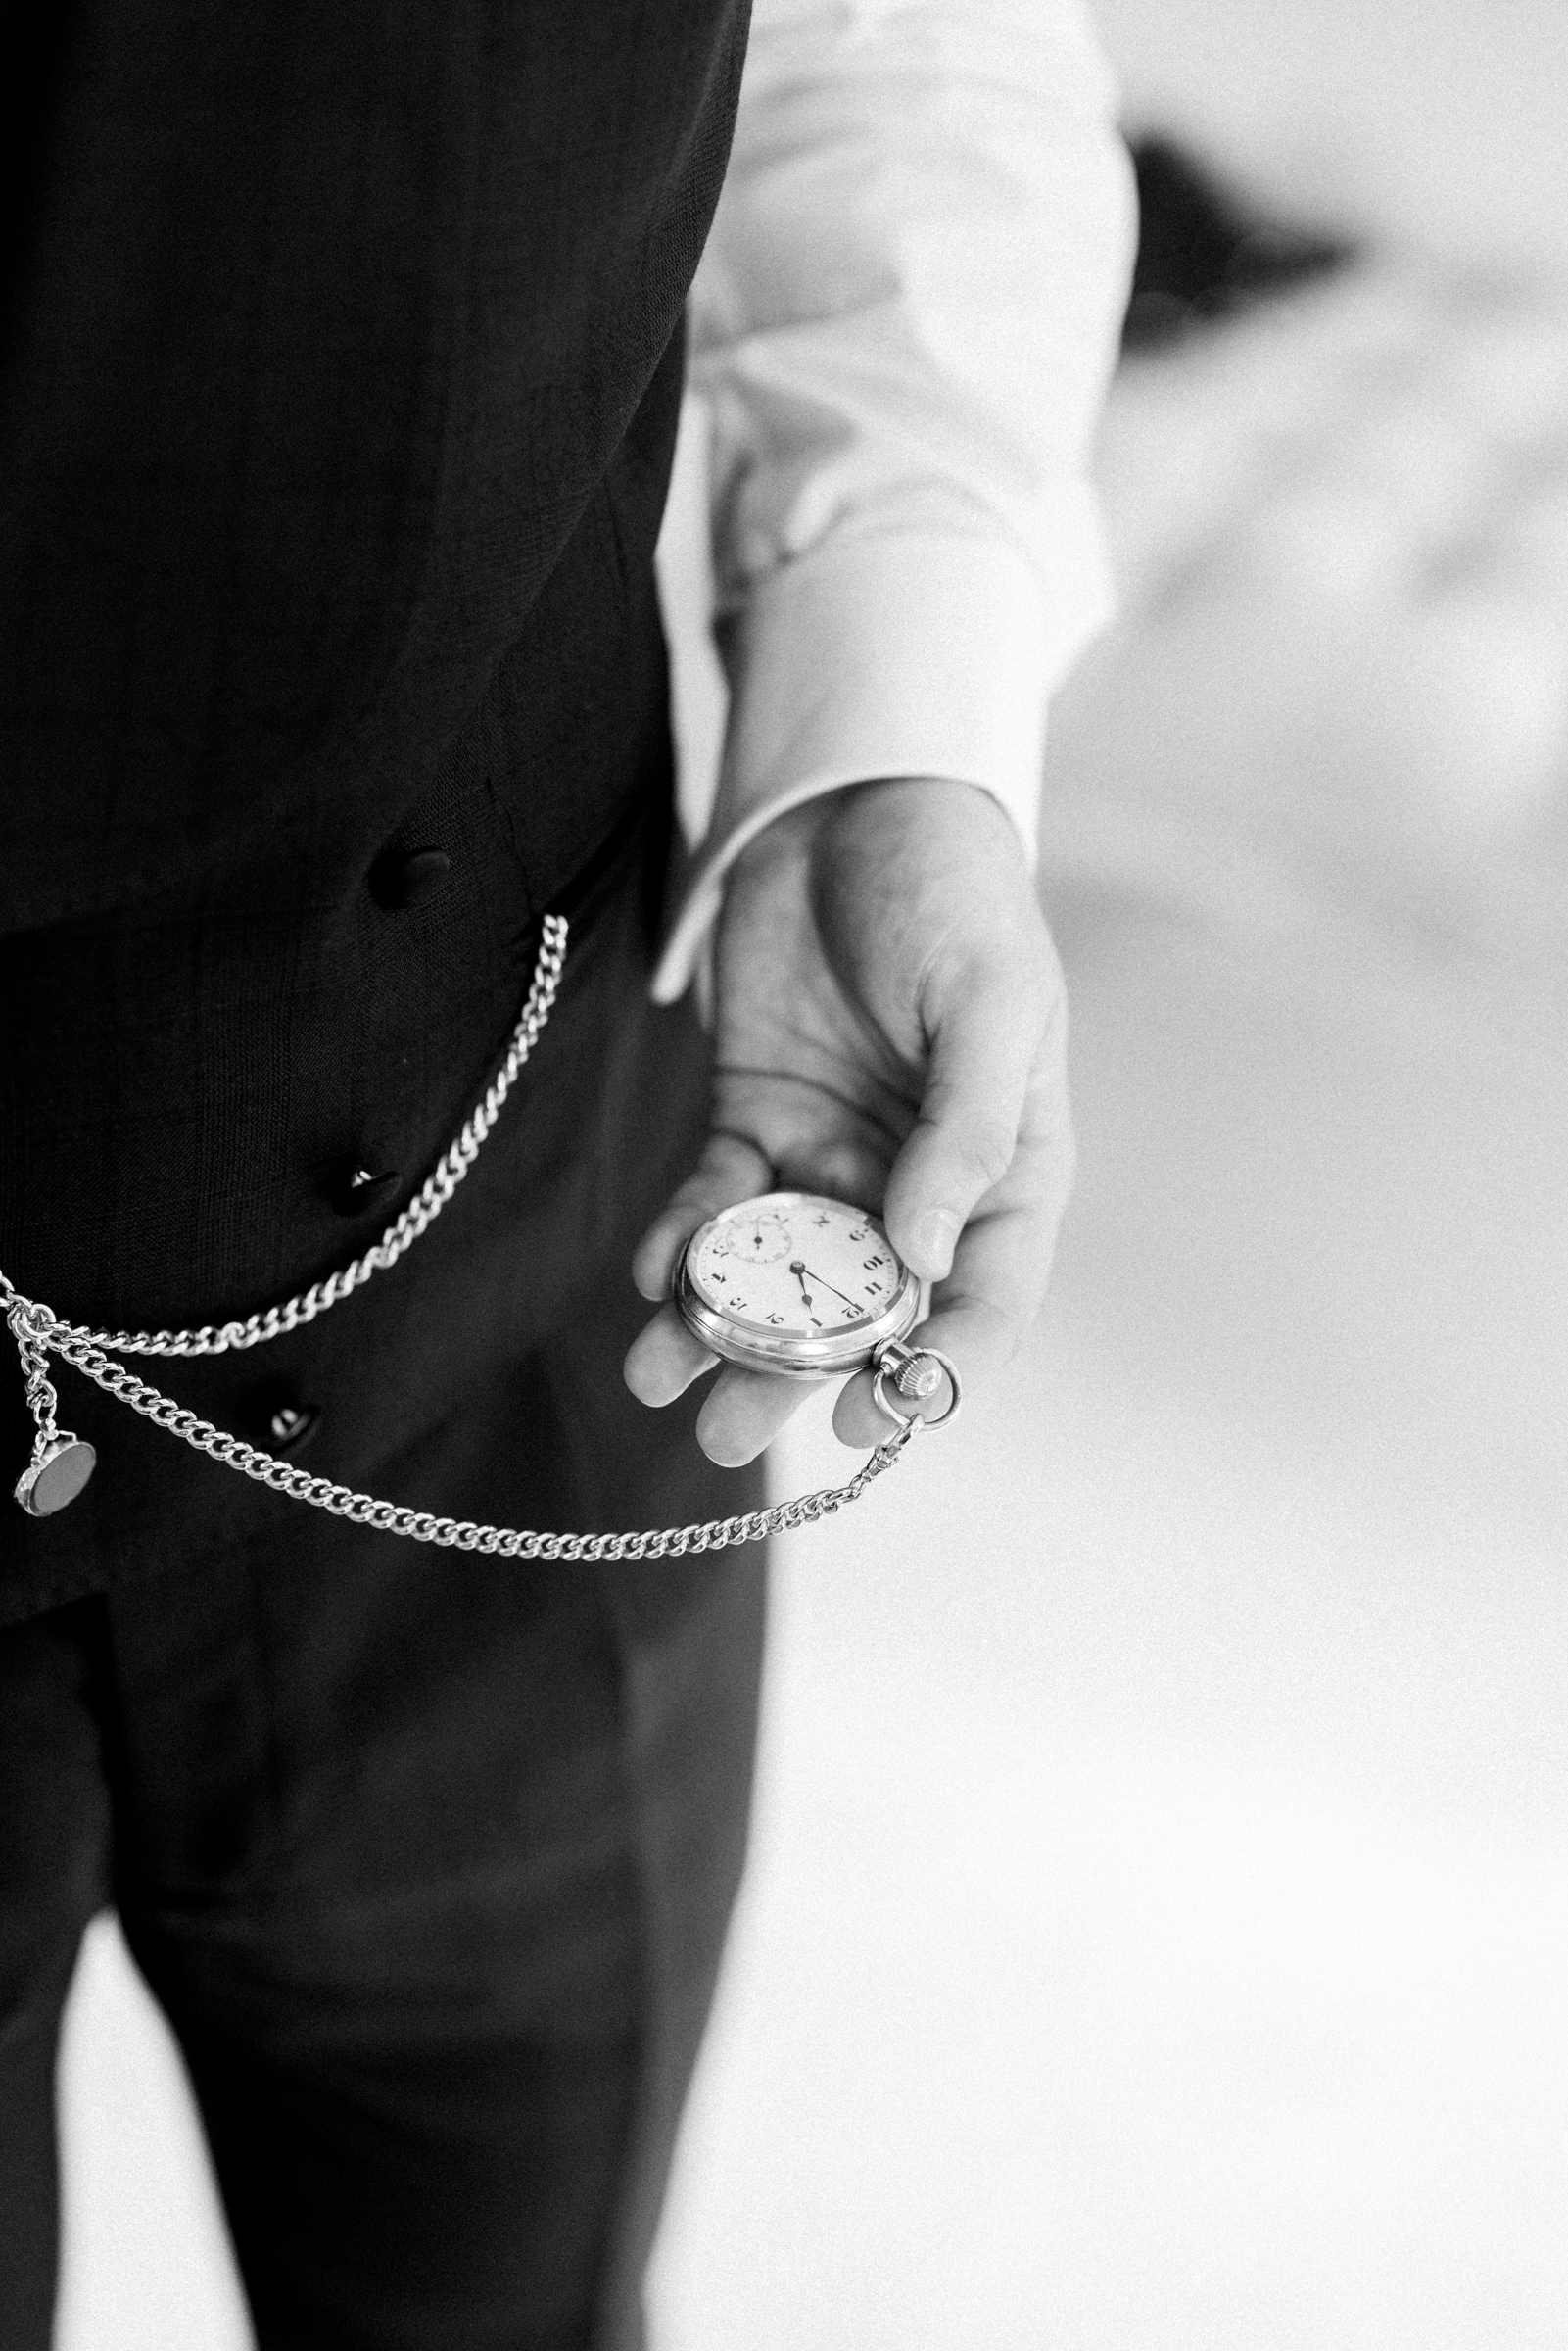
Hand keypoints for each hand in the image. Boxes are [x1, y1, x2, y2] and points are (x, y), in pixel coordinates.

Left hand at [622, 776, 1074, 1462]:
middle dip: (795, 1373)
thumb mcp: (989, 999)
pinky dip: (684, 1242)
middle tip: (727, 1431)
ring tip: (658, 1376)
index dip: (933, 1368)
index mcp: (1010, 1167)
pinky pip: (719, 1203)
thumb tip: (923, 1253)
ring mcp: (834, 1154)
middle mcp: (920, 1182)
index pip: (986, 1297)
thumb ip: (966, 1129)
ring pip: (781, 1273)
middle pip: (864, 1308)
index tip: (871, 1417)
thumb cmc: (954, 890)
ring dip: (722, 1329)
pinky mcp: (756, 1120)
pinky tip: (651, 1272)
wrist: (852, 798)